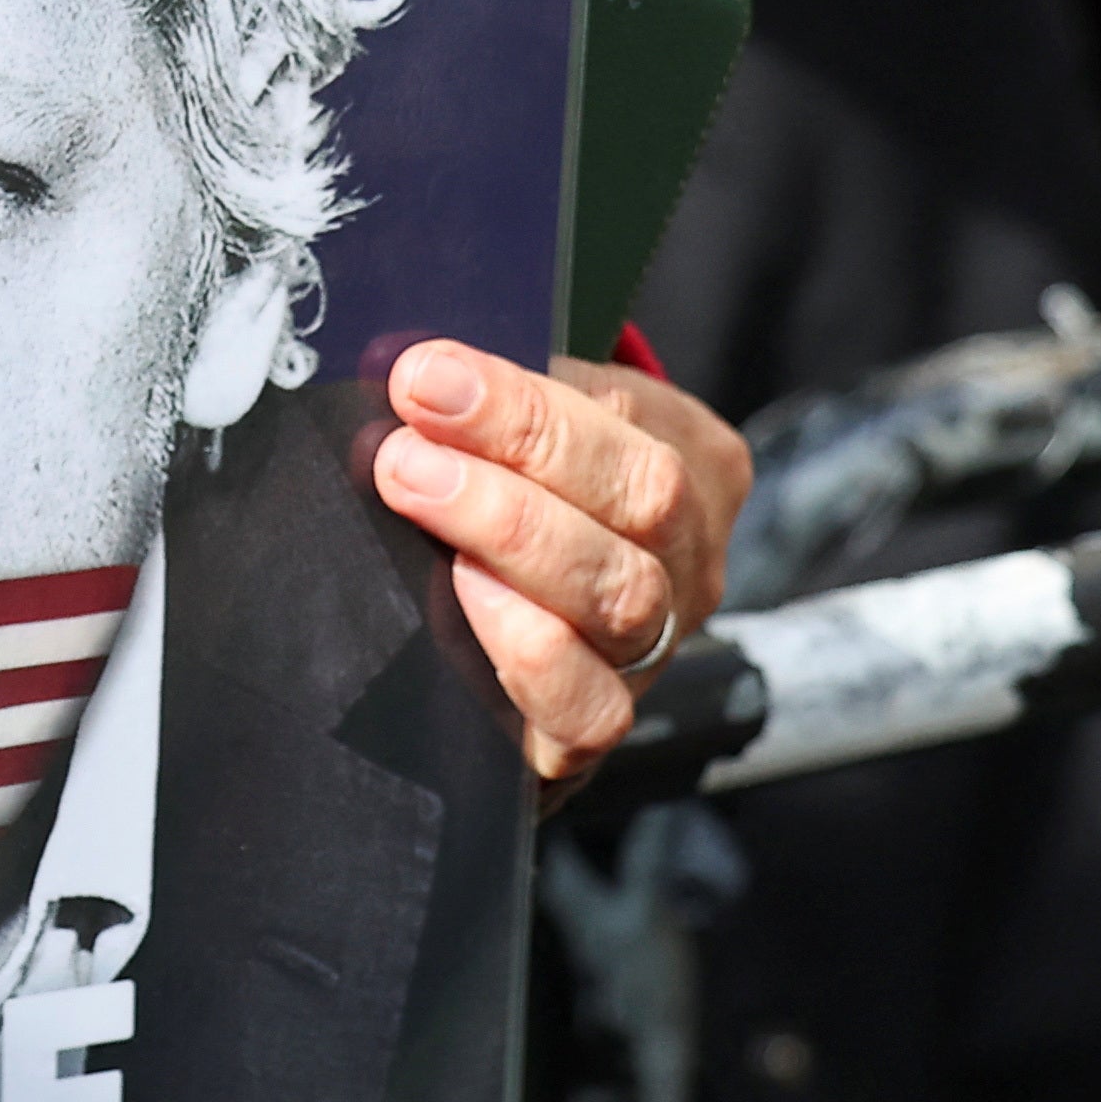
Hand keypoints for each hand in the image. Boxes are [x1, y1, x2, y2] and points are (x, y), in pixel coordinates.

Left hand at [365, 342, 747, 788]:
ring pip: (625, 599)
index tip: (428, 376)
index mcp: (692, 459)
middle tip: (408, 446)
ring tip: (418, 495)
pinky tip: (469, 603)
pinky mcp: (597, 727)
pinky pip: (592, 710)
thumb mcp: (535, 423)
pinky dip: (534, 656)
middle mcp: (690, 560)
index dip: (524, 400)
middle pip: (643, 502)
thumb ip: (495, 398)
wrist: (525, 597)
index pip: (629, 414)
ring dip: (514, 539)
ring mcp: (657, 649)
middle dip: (521, 457)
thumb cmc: (524, 487)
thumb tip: (415, 374)